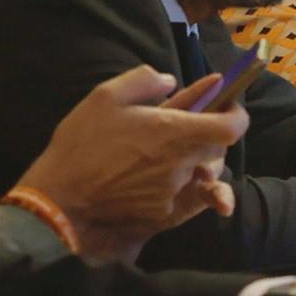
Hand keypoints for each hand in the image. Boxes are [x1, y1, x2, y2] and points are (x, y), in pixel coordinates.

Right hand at [16, 66, 247, 261]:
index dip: (235, 114)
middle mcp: (182, 165)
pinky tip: (158, 177)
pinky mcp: (164, 216)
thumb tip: (170, 81)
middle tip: (185, 124)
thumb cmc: (81, 144)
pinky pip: (187, 198)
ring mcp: (175, 194)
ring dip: (193, 160)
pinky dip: (181, 185)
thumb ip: (143, 80)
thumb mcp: (105, 96)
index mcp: (174, 132)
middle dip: (209, 135)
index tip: (226, 104)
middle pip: (218, 149)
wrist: (59, 200)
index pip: (232, 127)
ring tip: (164, 151)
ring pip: (201, 173)